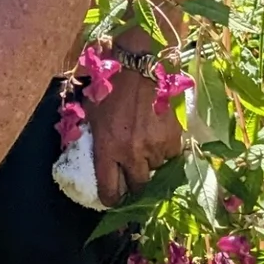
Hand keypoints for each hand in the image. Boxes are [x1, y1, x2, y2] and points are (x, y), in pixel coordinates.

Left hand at [89, 62, 183, 205]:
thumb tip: (91, 154)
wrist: (139, 64)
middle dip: (134, 184)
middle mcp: (131, 153)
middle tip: (133, 176)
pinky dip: (165, 150)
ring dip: (150, 163)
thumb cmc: (110, 85)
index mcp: (106, 148)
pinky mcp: (173, 137)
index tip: (112, 199)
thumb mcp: (92, 112)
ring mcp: (154, 146)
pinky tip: (159, 136)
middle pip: (137, 186)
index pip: (109, 189)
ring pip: (156, 169)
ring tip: (146, 145)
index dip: (111, 199)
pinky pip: (171, 156)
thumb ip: (92, 136)